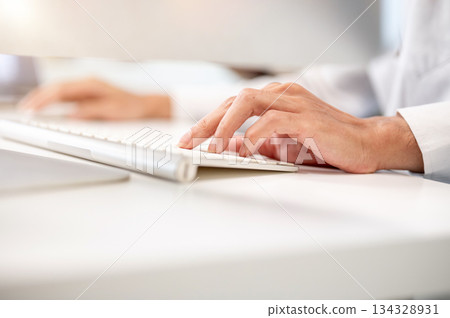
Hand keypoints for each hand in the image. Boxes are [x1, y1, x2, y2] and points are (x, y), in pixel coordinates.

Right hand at [19, 78, 170, 119]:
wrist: (144, 105)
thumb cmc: (131, 107)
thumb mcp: (111, 111)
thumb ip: (90, 112)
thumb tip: (72, 115)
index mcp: (91, 84)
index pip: (61, 90)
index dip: (45, 99)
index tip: (34, 108)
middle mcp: (87, 83)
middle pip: (56, 88)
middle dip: (39, 98)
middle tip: (26, 109)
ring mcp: (87, 88)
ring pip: (59, 90)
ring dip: (44, 98)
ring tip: (30, 107)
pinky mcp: (88, 94)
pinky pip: (66, 95)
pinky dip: (54, 100)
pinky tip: (46, 106)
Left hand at [178, 82, 423, 172]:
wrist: (367, 144)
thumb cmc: (326, 144)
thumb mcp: (284, 146)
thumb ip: (258, 145)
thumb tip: (228, 148)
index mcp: (276, 98)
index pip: (233, 105)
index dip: (208, 122)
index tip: (189, 139)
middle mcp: (283, 95)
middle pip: (234, 100)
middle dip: (207, 123)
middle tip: (188, 142)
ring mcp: (295, 103)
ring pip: (248, 102)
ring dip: (225, 126)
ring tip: (210, 148)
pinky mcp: (308, 117)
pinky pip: (273, 121)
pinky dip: (255, 135)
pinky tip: (245, 150)